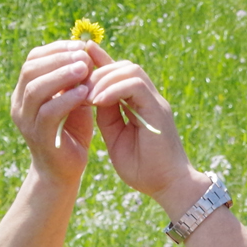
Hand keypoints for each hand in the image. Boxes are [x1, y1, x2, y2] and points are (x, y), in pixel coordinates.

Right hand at [9, 39, 113, 186]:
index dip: (55, 49)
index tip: (78, 45)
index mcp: (24, 92)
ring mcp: (26, 122)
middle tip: (83, 55)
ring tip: (85, 68)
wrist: (64, 172)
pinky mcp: (39, 137)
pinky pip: (49, 112)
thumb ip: (75, 79)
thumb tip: (86, 50)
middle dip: (58, 58)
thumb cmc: (71, 132)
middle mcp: (19, 105)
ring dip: (61, 75)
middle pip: (30, 71)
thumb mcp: (73, 100)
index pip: (32, 60)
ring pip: (36, 89)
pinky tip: (85, 92)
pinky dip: (67, 99)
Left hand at [83, 59, 198, 209]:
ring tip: (87, 97)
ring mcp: (156, 103)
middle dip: (98, 71)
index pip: (121, 73)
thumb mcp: (115, 137)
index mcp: (140, 104)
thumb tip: (92, 96)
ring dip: (104, 79)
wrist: (168, 187)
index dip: (100, 63)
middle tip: (78, 88)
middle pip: (125, 66)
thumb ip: (107, 115)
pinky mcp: (159, 111)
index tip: (78, 60)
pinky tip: (97, 102)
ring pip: (131, 71)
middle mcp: (150, 99)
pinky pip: (136, 86)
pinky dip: (114, 89)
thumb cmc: (143, 169)